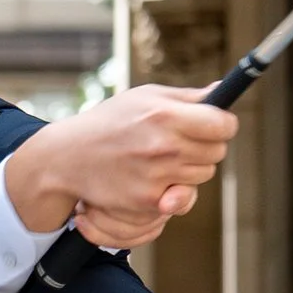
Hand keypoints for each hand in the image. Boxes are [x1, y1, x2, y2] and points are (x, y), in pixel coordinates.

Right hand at [5, 86, 235, 250]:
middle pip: (217, 153)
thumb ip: (187, 97)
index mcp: (166, 115)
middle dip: (205, 147)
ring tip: (160, 160)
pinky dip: (172, 191)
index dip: (223, 125)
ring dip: (189, 169)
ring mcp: (157, 177)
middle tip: (180, 142)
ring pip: (202, 176)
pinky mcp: (149, 202)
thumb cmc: (110, 121)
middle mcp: (164, 147)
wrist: (69, 156)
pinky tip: (151, 179)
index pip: (223, 126)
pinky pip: (181, 198)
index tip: (216, 125)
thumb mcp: (145, 97)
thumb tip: (220, 90)